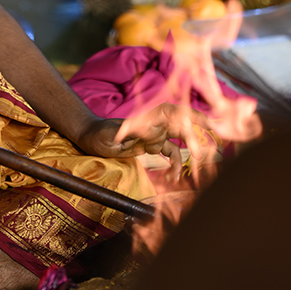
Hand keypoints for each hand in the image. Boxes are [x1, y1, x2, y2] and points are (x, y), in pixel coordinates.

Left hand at [77, 103, 212, 178]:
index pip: (170, 112)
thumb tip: (140, 139)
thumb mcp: (109, 136)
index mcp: (144, 118)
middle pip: (180, 124)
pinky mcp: (153, 144)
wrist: (90, 136)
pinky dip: (175, 163)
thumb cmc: (98, 134)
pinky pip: (170, 151)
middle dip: (195, 134)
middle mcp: (153, 123)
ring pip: (179, 140)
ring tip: (190, 168)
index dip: (187, 116)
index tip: (200, 124)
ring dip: (187, 152)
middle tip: (200, 152)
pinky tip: (173, 177)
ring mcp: (155, 133)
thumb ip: (126, 136)